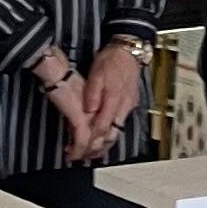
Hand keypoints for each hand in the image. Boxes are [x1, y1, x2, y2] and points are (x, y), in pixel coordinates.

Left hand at [69, 44, 145, 162]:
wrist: (129, 51)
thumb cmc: (111, 60)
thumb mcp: (97, 73)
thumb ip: (93, 93)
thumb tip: (88, 111)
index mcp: (115, 99)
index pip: (101, 127)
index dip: (88, 141)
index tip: (77, 149)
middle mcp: (124, 106)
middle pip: (111, 135)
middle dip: (97, 149)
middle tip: (82, 156)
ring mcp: (128, 106)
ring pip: (116, 131)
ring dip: (103, 144)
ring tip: (90, 152)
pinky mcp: (129, 103)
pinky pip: (119, 123)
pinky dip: (109, 132)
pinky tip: (102, 135)